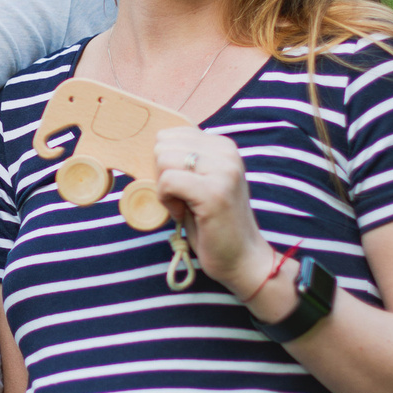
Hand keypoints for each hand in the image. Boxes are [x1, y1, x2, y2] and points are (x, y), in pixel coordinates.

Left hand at [150, 128, 272, 292]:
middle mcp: (227, 152)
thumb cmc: (214, 223)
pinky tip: (183, 214)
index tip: (183, 187)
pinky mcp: (214, 192)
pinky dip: (166, 201)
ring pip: (163, 160)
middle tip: (182, 199)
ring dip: (164, 189)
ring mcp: (223, 170)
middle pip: (163, 145)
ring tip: (185, 207)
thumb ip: (185, 159)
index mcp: (223, 145)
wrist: (242, 257)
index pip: (170, 134)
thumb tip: (151, 145)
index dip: (165, 164)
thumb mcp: (201, 181)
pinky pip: (167, 182)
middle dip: (162, 175)